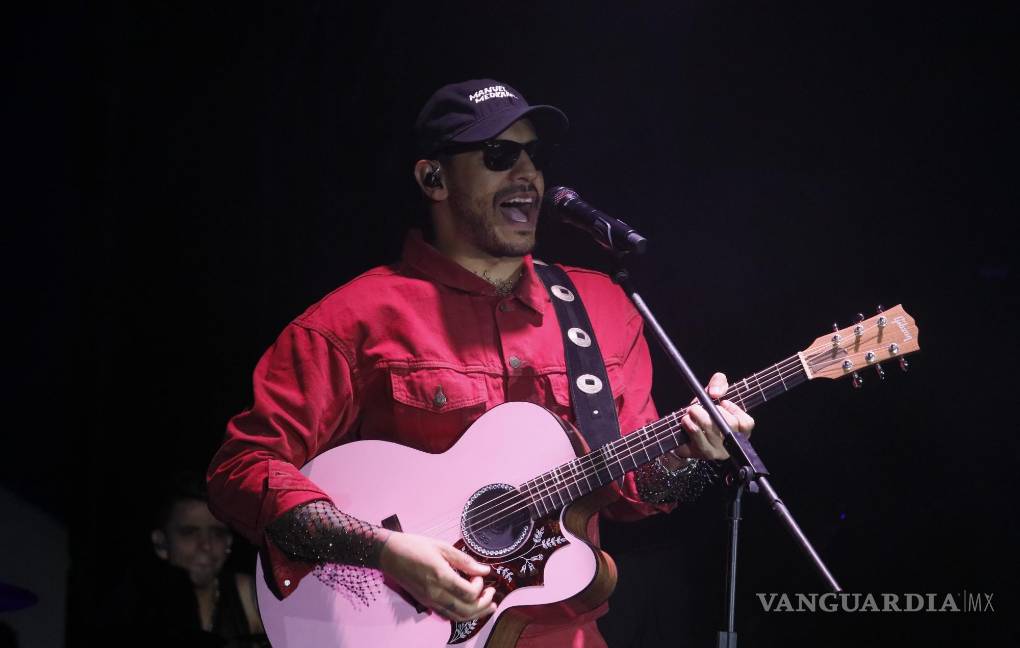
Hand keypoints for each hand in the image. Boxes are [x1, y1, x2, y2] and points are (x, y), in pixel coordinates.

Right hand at [378, 532, 496, 621]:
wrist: (389, 554)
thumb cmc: (415, 546)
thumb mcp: (442, 547)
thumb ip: (464, 560)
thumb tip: (484, 569)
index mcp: (441, 577)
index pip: (469, 593)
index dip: (480, 586)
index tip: (479, 574)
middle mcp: (435, 594)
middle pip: (466, 610)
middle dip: (484, 605)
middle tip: (492, 594)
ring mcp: (429, 601)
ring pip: (458, 617)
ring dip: (476, 614)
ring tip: (488, 606)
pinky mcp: (425, 603)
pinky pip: (447, 615)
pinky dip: (462, 615)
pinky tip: (469, 607)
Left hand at [673, 372, 754, 460]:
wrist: (690, 429)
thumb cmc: (709, 410)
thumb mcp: (717, 392)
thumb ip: (719, 383)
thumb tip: (714, 392)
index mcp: (740, 431)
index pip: (745, 423)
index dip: (734, 410)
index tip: (723, 403)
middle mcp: (728, 444)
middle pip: (723, 428)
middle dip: (706, 414)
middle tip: (695, 408)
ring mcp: (713, 452)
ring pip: (703, 437)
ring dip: (691, 421)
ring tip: (688, 415)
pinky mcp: (696, 455)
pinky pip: (687, 446)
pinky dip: (683, 432)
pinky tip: (684, 425)